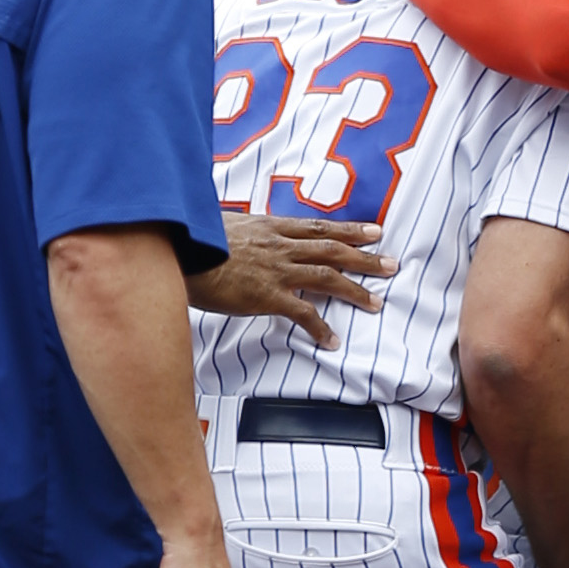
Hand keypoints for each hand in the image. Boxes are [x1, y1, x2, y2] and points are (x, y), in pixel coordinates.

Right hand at [191, 212, 393, 338]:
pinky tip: (331, 341)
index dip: (349, 230)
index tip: (373, 231)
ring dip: (356, 290)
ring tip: (376, 302)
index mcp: (271, 227)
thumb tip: (247, 234)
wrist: (177, 253)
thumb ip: (245, 232)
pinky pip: (303, 314)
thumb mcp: (224, 226)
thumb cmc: (194, 241)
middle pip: (333, 250)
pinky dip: (321, 328)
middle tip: (391, 265)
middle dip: (366, 257)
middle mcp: (280, 246)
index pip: (319, 227)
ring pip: (327, 278)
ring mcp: (276, 270)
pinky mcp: (267, 296)